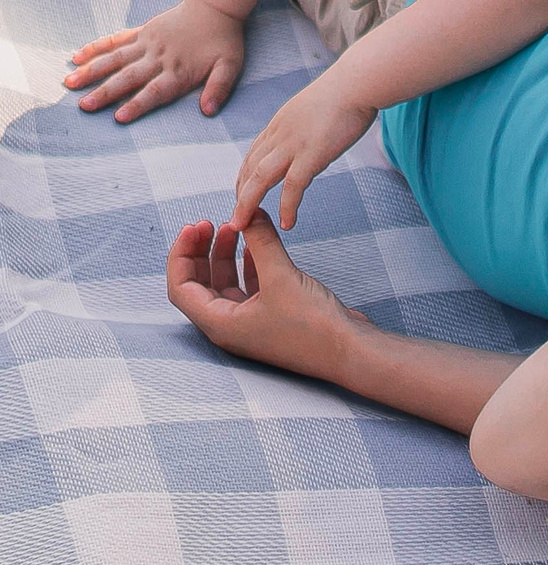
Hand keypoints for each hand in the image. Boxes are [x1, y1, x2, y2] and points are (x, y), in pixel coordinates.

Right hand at [66, 0, 245, 121]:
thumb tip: (209, 111)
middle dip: (106, 93)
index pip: (156, 91)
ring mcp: (147, 43)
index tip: (119, 117)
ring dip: (92, 71)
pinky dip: (96, 48)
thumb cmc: (224, 40)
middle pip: (129, 77)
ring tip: (70, 83)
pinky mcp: (142, 32)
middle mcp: (159, 58)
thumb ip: (220, 87)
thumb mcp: (230, 65)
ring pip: (115, 59)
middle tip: (84, 106)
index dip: (138, 104)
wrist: (215, 6)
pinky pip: (115, 40)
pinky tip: (77, 57)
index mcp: (179, 70)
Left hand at [167, 212, 368, 378]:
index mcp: (220, 323)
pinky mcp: (272, 316)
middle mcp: (229, 325)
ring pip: (226, 283)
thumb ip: (261, 242)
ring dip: (226, 255)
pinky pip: (250, 286)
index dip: (182, 254)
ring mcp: (251, 322)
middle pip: (200, 284)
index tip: (195, 226)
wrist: (348, 350)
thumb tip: (250, 213)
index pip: (182, 287)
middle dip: (202, 252)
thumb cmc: (312, 326)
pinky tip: (257, 246)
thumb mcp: (281, 277)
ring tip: (238, 228)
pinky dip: (249, 264)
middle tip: (211, 223)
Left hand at [230, 74, 376, 231]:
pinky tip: (287, 223)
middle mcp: (280, 134)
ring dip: (247, 203)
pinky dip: (287, 207)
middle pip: (250, 167)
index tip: (242, 191)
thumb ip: (310, 123)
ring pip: (260, 178)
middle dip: (240, 193)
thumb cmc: (348, 90)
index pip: (254, 152)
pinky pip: (293, 187)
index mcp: (281, 122)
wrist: (358, 82)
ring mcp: (294, 144)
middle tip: (236, 216)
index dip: (245, 174)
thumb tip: (317, 134)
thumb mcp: (317, 106)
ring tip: (243, 225)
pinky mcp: (312, 154)